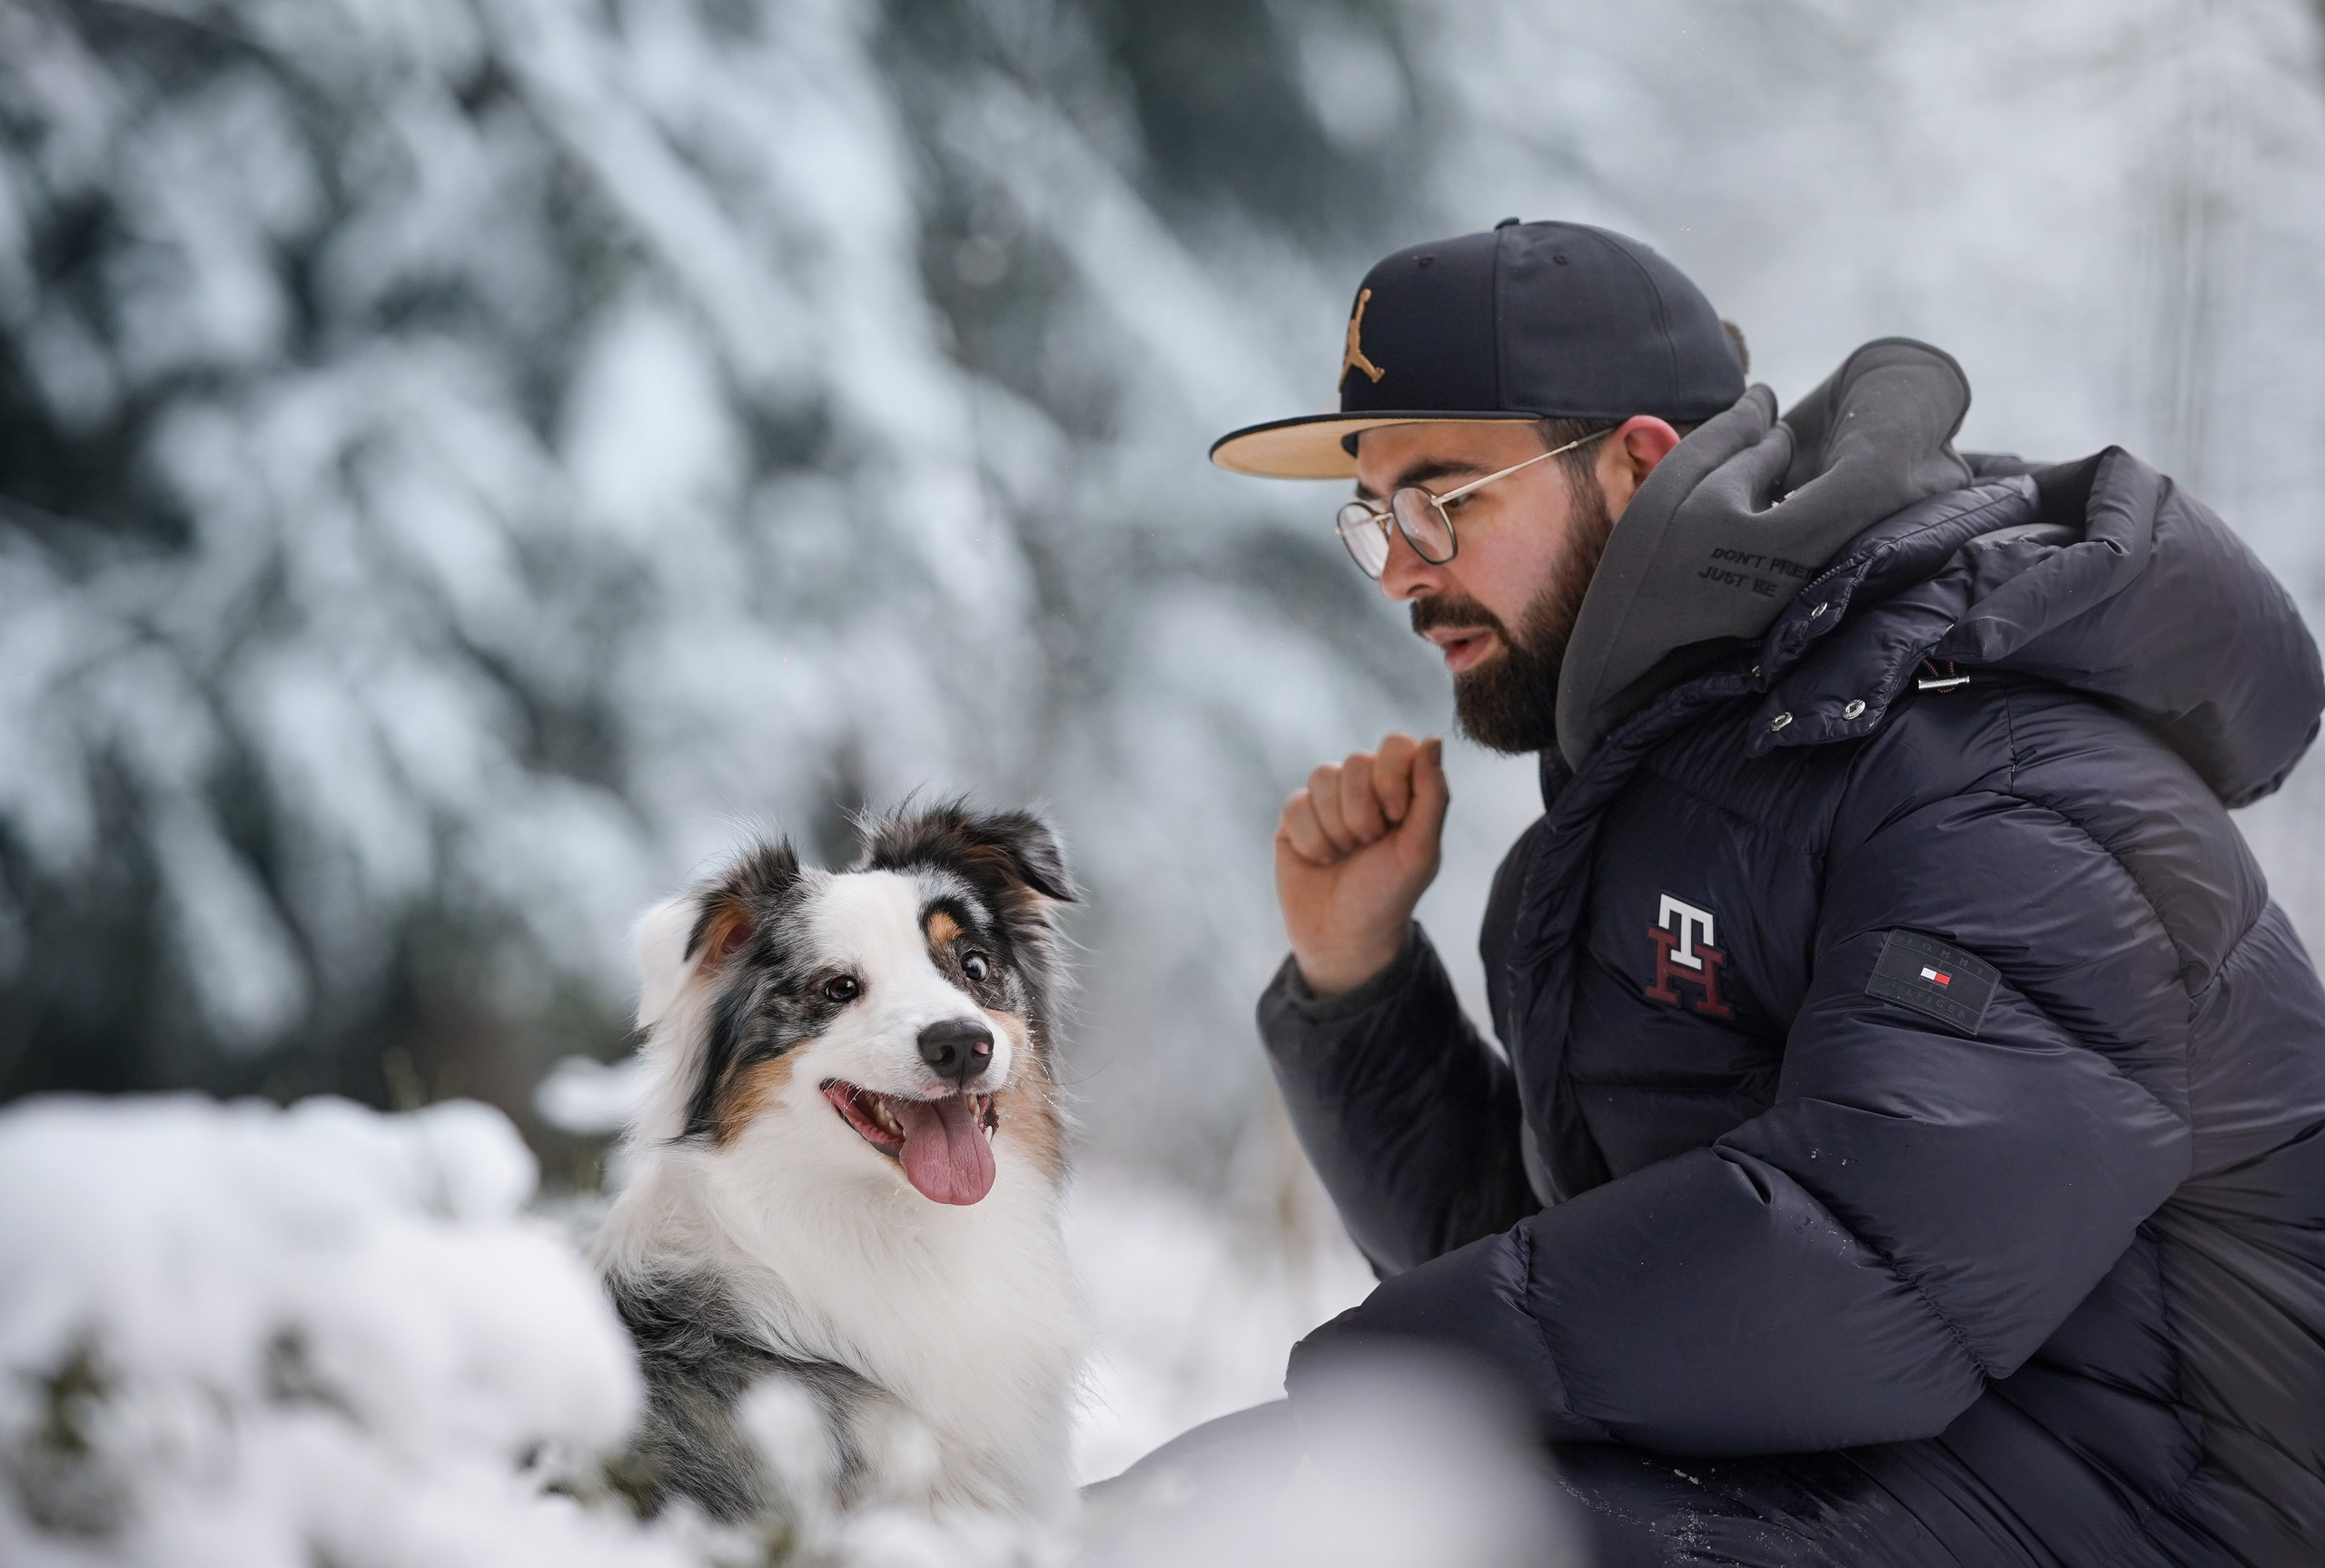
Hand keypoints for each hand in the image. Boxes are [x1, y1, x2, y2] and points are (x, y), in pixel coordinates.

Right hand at [1274, 732, 1448, 996]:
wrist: (1344, 937)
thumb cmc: (1389, 895)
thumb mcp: (1420, 850)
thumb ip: (1432, 794)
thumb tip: (1433, 739)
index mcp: (1401, 790)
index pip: (1396, 745)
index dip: (1391, 775)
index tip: (1395, 817)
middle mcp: (1364, 789)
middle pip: (1356, 761)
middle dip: (1361, 810)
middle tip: (1367, 844)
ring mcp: (1327, 801)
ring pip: (1322, 776)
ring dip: (1335, 826)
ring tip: (1344, 854)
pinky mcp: (1294, 818)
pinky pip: (1296, 804)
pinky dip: (1310, 839)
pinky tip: (1319, 860)